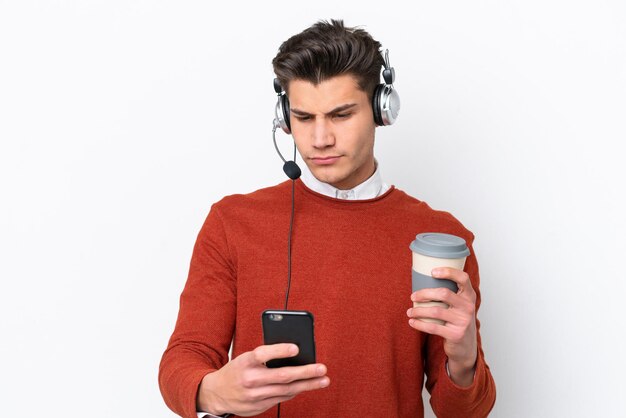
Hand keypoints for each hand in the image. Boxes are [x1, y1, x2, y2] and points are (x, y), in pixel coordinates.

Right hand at [197, 343, 329, 416]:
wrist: (216, 394)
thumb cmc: (237, 370)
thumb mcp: (245, 358)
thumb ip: (265, 356)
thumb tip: (294, 353)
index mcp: (245, 362)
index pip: (263, 354)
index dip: (280, 350)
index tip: (296, 347)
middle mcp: (250, 379)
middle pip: (282, 376)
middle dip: (305, 372)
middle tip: (322, 368)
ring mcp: (254, 396)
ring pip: (286, 390)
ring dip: (307, 385)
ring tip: (322, 380)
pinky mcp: (258, 407)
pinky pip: (281, 398)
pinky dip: (294, 392)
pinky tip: (305, 386)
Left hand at [406, 267, 477, 385]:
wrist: (466, 346)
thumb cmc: (457, 320)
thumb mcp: (460, 305)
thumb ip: (450, 294)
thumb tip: (423, 279)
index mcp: (469, 296)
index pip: (463, 278)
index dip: (449, 272)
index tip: (432, 272)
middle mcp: (469, 307)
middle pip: (444, 294)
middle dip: (424, 293)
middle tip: (412, 296)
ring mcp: (463, 321)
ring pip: (435, 311)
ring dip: (418, 310)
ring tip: (409, 311)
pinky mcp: (456, 335)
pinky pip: (433, 328)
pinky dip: (419, 324)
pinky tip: (412, 322)